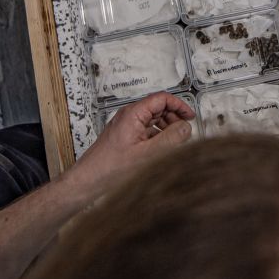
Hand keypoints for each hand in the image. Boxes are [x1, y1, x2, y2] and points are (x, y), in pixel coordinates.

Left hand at [62, 92, 193, 194]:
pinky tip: (162, 149)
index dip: (179, 105)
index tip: (189, 116)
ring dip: (166, 128)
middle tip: (185, 130)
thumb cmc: (110, 168)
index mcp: (133, 114)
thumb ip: (170, 139)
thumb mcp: (147, 154)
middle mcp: (129, 116)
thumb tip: (186, 127)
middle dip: (174, 117)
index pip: (162, 98)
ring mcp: (126, 126)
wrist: (89, 180)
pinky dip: (157, 136)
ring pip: (153, 119)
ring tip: (175, 142)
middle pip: (158, 108)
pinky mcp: (125, 137)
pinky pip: (146, 130)